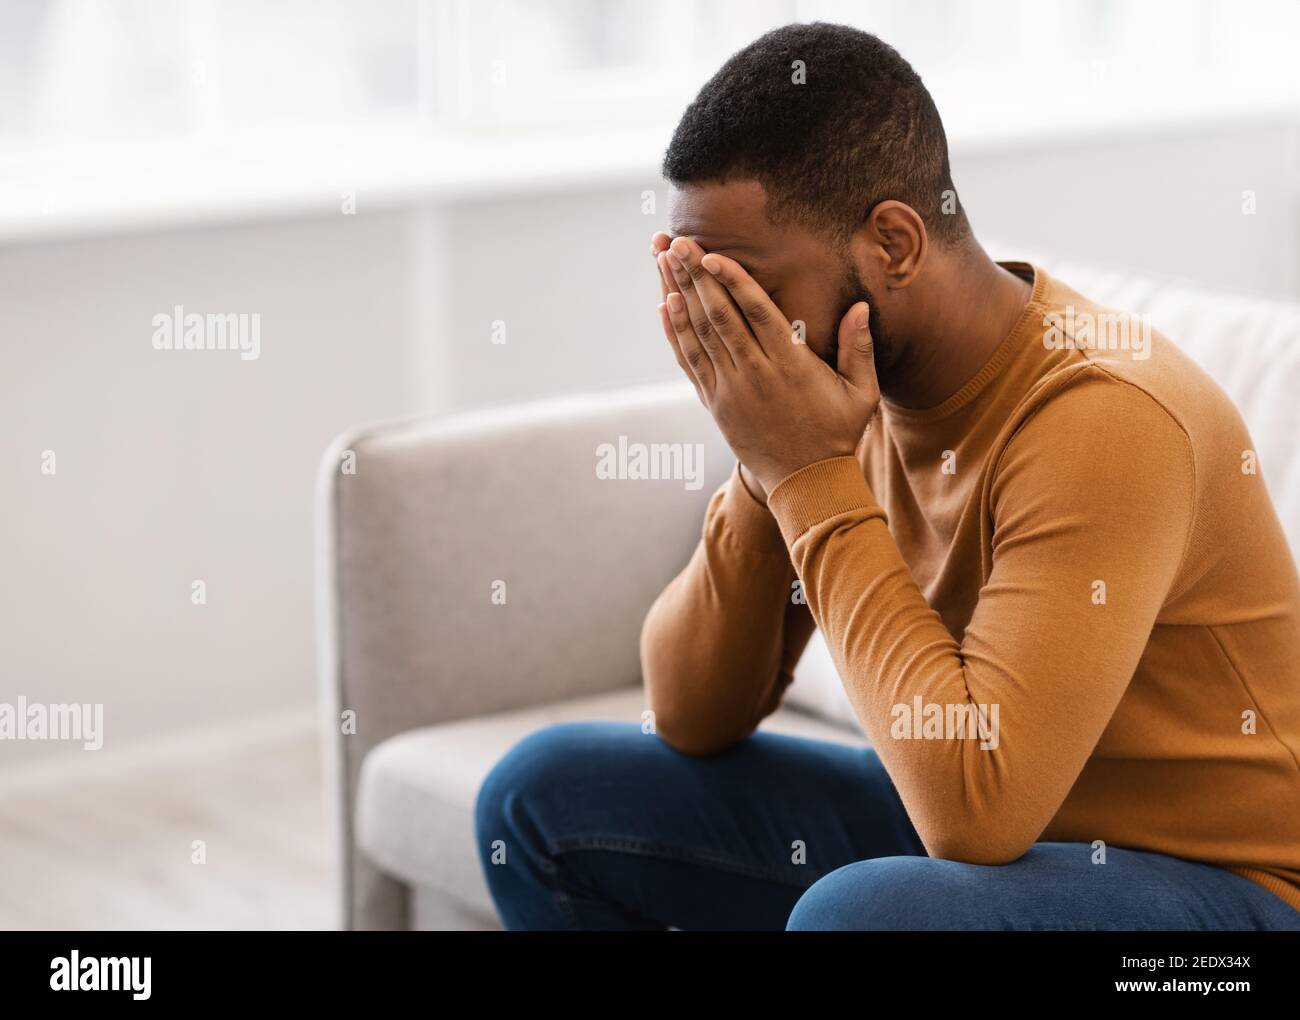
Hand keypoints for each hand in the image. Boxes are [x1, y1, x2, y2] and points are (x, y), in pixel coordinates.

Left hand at [654, 236, 879, 495]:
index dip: (731, 281)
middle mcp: (755, 374)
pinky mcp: (715, 403)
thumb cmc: (837, 434)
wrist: (806, 484)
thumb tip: (860, 305)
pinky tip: (663, 304)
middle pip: (718, 316)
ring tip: (662, 259)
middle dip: (693, 276)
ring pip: (698, 334)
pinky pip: (689, 362)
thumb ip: (859, 348)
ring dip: (678, 294)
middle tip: (675, 241)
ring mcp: (730, 389)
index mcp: (790, 365)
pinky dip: (674, 332)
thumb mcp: (861, 394)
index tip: (710, 255)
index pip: (755, 313)